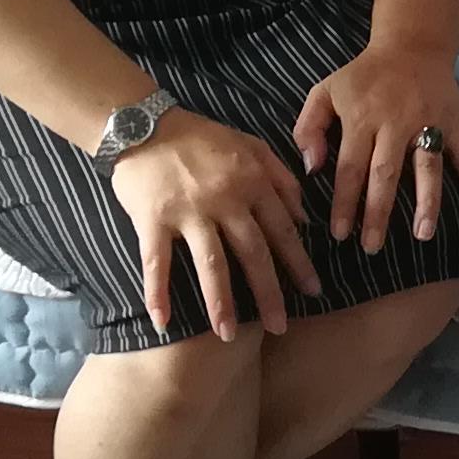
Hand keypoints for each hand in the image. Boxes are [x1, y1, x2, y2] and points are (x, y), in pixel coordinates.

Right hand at [108, 108, 319, 341]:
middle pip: (253, 254)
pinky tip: (163, 322)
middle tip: (280, 327)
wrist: (144, 123)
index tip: (313, 291)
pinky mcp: (152, 218)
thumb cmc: (200, 137)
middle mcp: (225, 199)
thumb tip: (304, 218)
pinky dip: (158, 293)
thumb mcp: (252, 145)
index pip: (283, 230)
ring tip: (229, 335)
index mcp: (252, 182)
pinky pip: (156, 262)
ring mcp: (188, 210)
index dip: (299, 263)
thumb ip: (282, 178)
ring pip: (210, 263)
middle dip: (269, 293)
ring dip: (221, 302)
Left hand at [294, 40, 458, 251]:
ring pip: (428, 168)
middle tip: (372, 247)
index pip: (350, 167)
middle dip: (379, 213)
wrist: (413, 45)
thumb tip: (312, 168)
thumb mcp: (325, 91)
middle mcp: (396, 123)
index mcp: (362, 118)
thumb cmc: (364, 76)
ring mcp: (428, 124)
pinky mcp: (453, 124)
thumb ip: (308, 128)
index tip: (340, 233)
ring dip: (427, 203)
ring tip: (423, 235)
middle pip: (386, 174)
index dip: (345, 202)